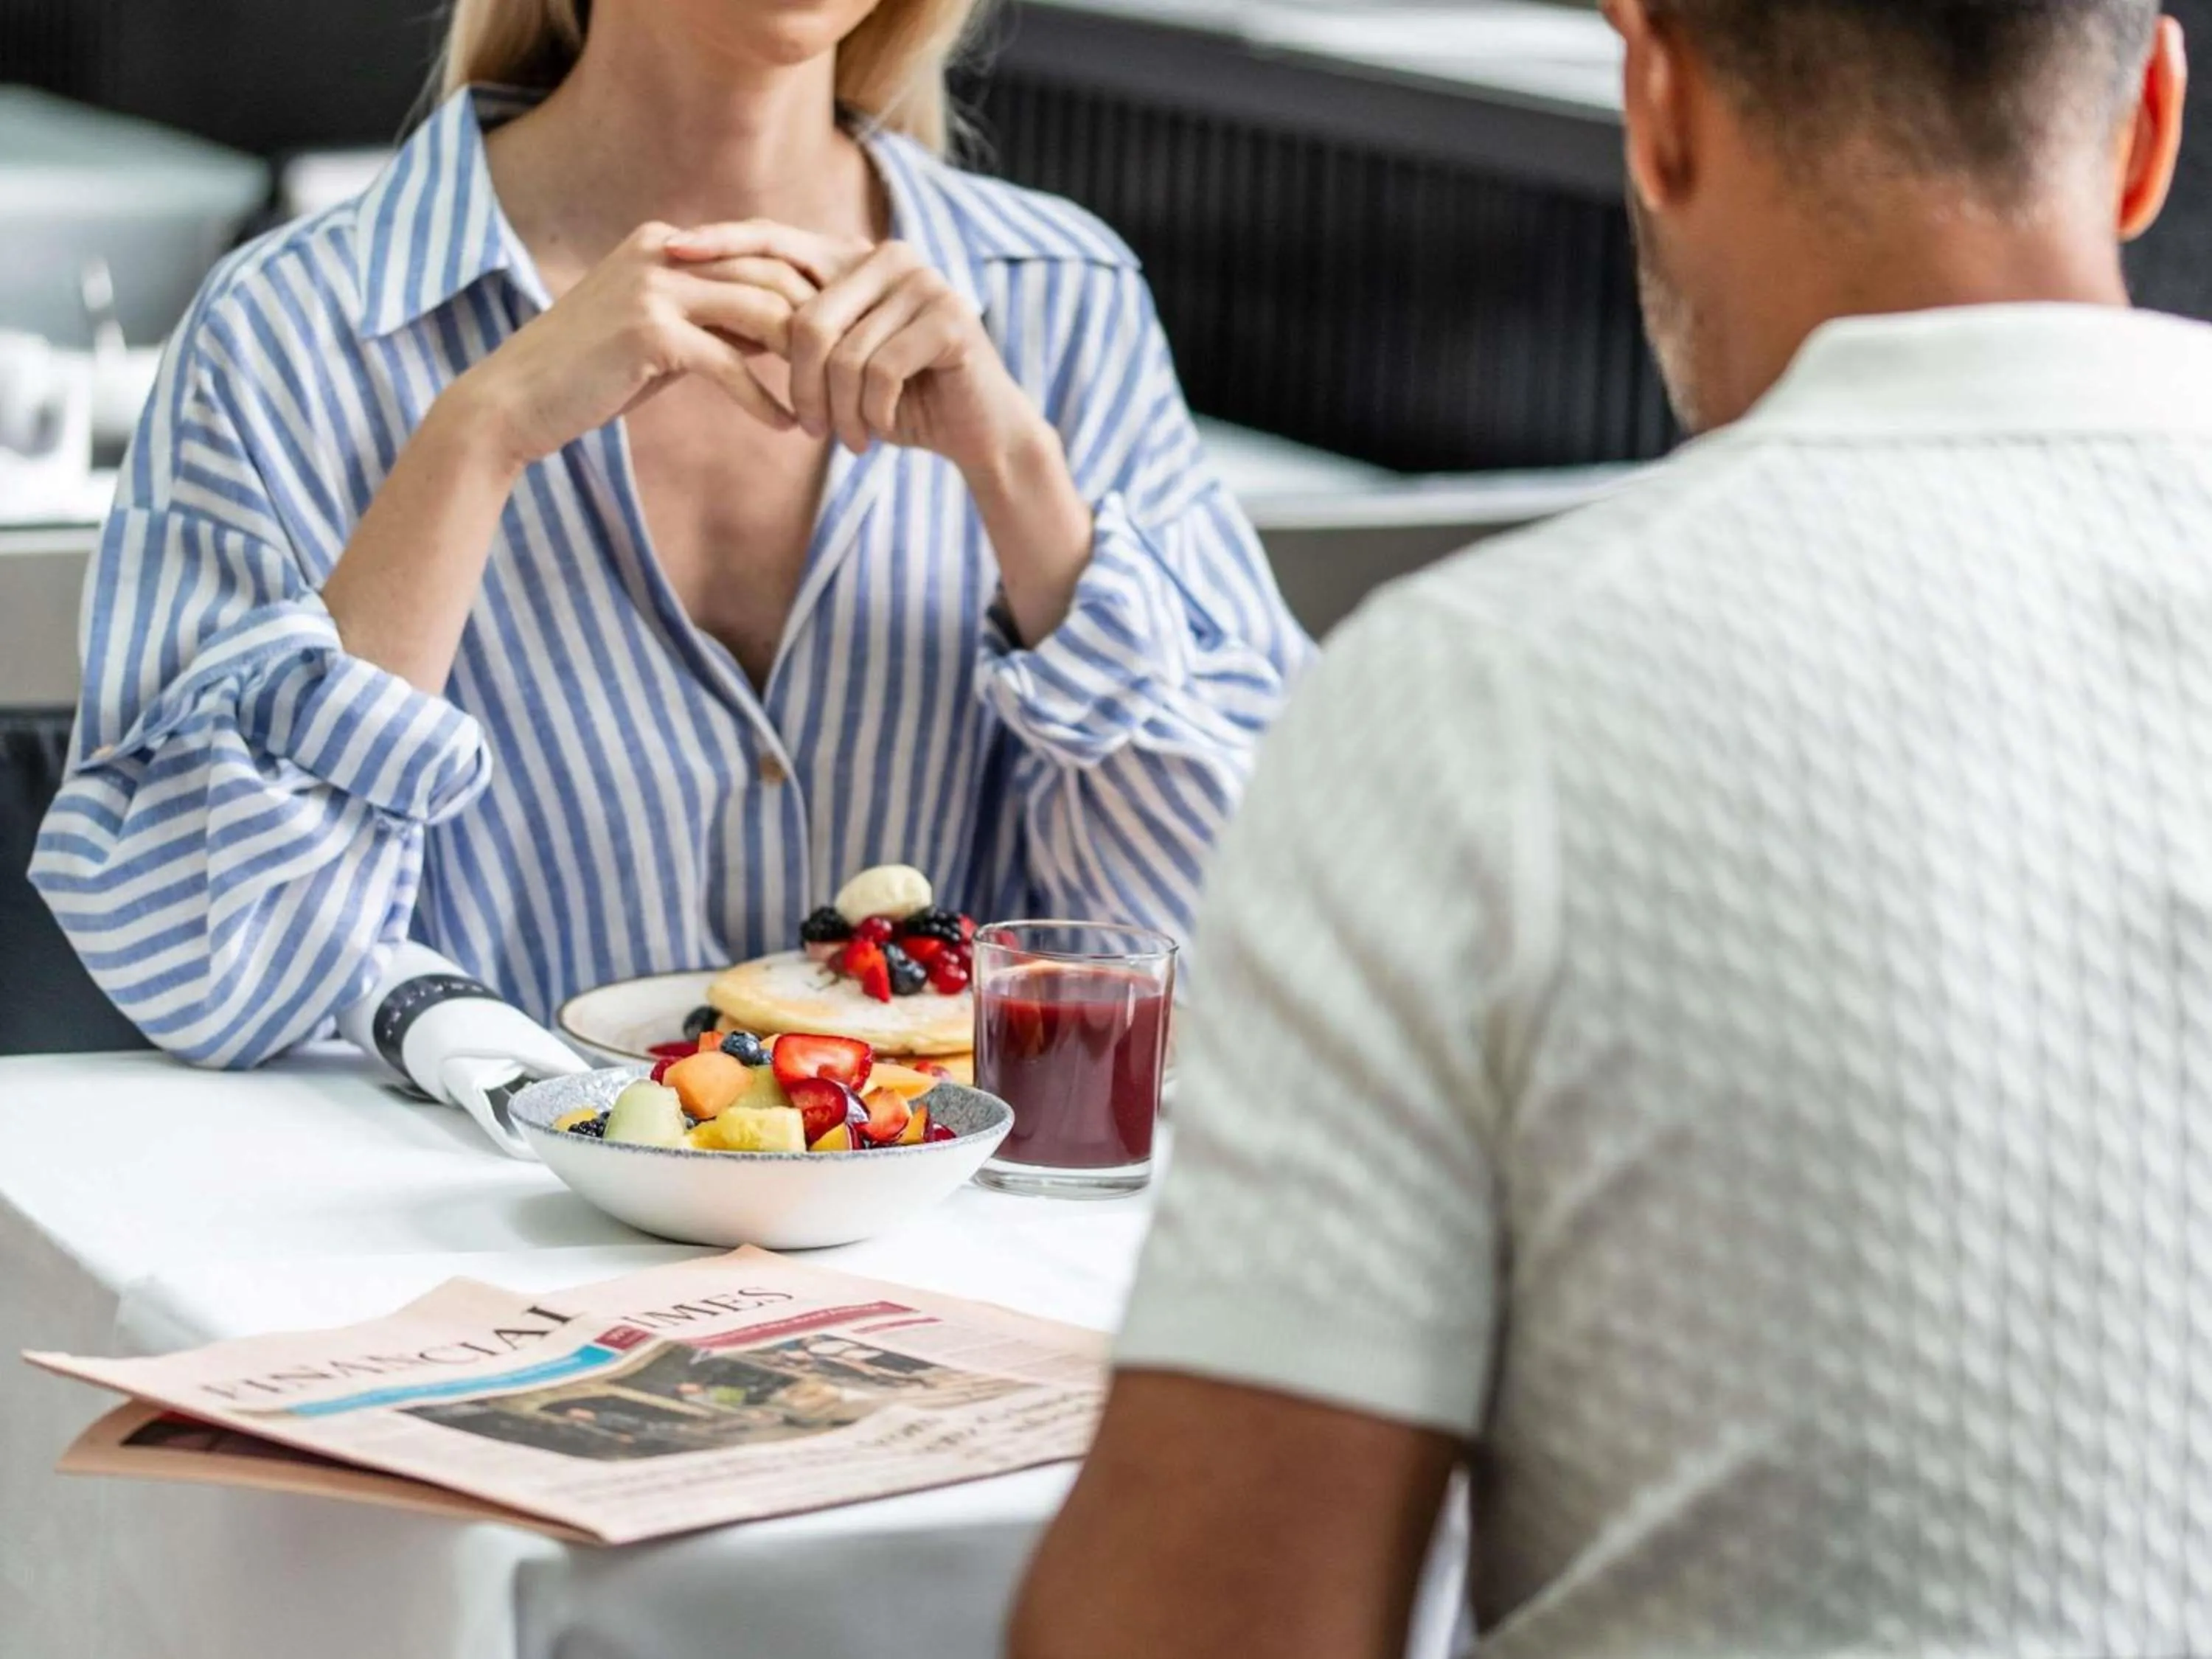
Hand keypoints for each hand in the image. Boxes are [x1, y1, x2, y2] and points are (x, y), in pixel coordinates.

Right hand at [453, 221, 821, 471]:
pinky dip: (765, 398)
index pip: (763, 255)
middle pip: (773, 277)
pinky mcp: (649, 331)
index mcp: (668, 242)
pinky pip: (730, 363)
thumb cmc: (595, 374)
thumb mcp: (666, 336)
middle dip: (820, 328)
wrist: (517, 400)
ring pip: (762, 313)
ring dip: (802, 367)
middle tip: (851, 376)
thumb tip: (789, 329)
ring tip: (825, 407)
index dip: (813, 295)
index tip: (850, 336)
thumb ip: (721, 320)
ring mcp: (654, 285)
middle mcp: (663, 251)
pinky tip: (787, 427)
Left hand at [667, 228, 1046, 479]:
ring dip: (840, 412)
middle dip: (800, 387)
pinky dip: (873, 415)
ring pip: (841, 354)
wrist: (978, 433)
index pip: (775, 238)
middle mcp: (889, 256)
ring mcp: (923, 282)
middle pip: (804, 317)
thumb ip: (797, 326)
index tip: (668, 253)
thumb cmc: (900, 401)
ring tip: (850, 439)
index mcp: (855, 255)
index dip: (722, 245)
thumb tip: (716, 304)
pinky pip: (879, 372)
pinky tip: (880, 431)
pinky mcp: (949, 318)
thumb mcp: (839, 360)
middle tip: (809, 430)